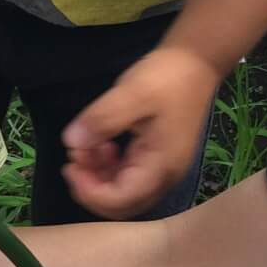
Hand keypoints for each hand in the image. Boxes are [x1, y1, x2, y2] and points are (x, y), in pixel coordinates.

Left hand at [60, 45, 220, 217]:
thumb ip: (102, 119)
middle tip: (75, 155)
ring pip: (122, 191)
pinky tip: (102, 143)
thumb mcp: (132, 93)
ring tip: (86, 145)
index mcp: (161, 167)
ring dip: (98, 175)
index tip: (70, 164)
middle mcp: (164, 176)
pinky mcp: (155, 158)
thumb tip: (72, 143)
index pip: (121, 200)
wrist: (195, 63)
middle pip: (121, 203)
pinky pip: (127, 175)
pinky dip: (108, 166)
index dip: (89, 190)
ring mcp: (161, 169)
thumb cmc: (166, 78)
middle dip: (91, 185)